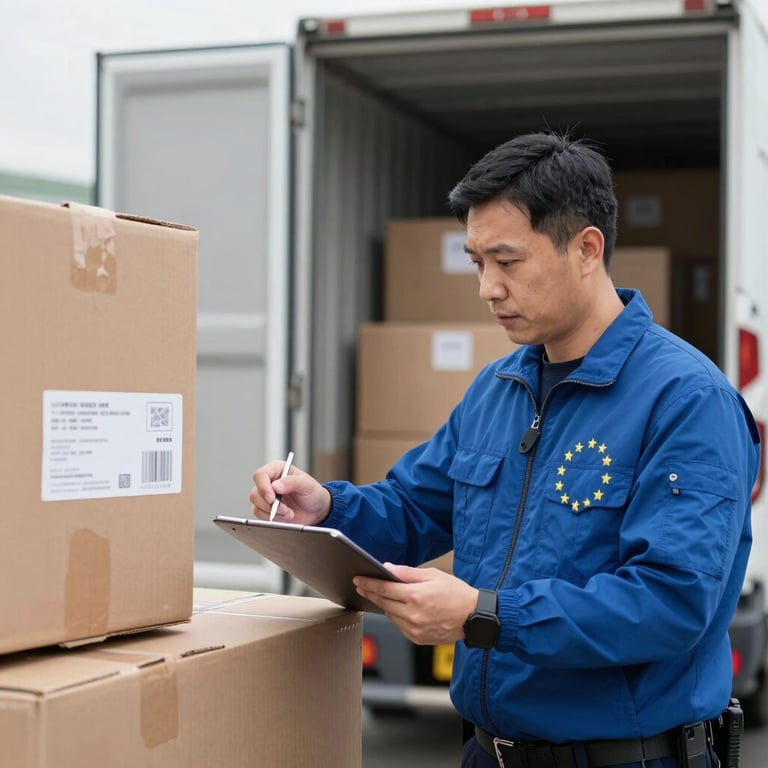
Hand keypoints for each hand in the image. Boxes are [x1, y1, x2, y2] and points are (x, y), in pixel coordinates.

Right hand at [249, 460, 331, 524]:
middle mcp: (268, 482)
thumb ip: (292, 482)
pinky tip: (286, 516)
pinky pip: (260, 516)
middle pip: (255, 493)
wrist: (316, 511)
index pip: (260, 475)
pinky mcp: (265, 509)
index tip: (272, 498)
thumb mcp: (307, 485)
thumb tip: (275, 486)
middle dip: (270, 505)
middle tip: (286, 509)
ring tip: (289, 513)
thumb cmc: (313, 493)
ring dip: (274, 513)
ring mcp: (265, 496)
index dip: (263, 487)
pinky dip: (274, 518)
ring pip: (256, 506)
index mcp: (277, 470)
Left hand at [354, 565, 478, 645]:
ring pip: (390, 615)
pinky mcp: (418, 638)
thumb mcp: (433, 575)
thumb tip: (388, 568)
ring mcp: (415, 629)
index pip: (385, 588)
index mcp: (417, 596)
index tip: (358, 579)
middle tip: (361, 585)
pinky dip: (397, 616)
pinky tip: (399, 608)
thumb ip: (407, 572)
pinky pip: (400, 625)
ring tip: (380, 595)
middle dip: (371, 593)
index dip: (369, 583)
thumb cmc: (456, 593)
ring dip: (384, 604)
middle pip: (384, 602)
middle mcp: (413, 615)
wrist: (474, 617)